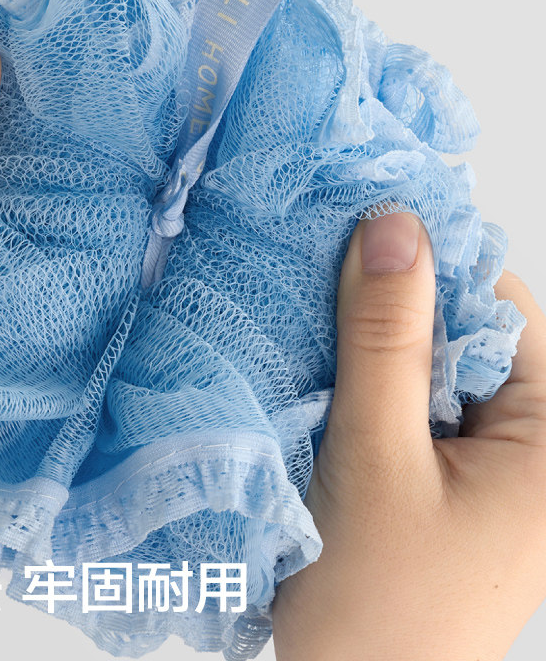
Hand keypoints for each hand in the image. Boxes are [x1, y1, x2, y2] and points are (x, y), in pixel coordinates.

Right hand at [272, 211, 545, 659]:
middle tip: (316, 287)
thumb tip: (391, 226)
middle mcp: (534, 446)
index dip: (429, 266)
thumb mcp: (375, 458)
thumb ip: (385, 340)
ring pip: (430, 366)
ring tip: (308, 333)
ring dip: (371, 349)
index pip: (500, 305)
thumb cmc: (375, 606)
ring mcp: (491, 465)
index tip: (353, 237)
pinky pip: (412, 404)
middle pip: (464, 332)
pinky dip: (366, 386)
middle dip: (391, 308)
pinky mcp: (448, 477)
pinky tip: (320, 382)